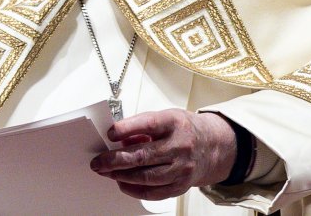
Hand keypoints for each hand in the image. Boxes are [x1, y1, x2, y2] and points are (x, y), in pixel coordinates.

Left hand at [91, 109, 238, 200]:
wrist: (211, 146)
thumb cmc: (185, 130)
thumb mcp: (167, 118)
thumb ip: (143, 126)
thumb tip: (119, 139)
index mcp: (175, 123)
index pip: (149, 124)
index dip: (127, 129)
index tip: (111, 133)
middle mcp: (180, 146)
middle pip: (143, 156)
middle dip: (115, 160)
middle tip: (99, 162)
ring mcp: (181, 168)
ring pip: (146, 177)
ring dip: (121, 175)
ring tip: (107, 172)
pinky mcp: (180, 185)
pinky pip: (153, 193)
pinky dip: (134, 189)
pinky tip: (123, 183)